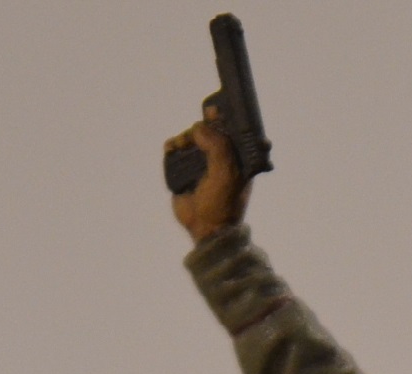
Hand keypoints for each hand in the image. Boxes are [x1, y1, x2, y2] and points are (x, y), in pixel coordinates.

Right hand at [167, 105, 247, 241]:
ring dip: (184, 137)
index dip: (225, 116)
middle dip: (201, 128)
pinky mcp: (184, 168)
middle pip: (210, 128)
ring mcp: (203, 161)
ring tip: (180, 145)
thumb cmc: (224, 202)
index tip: (214, 108)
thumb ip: (217, 146)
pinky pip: (176, 149)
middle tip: (196, 134)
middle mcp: (221, 155)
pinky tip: (172, 148)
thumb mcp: (226, 172)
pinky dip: (172, 145)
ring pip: (192, 137)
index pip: (235, 127)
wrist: (204, 227)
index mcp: (239, 155)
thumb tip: (199, 128)